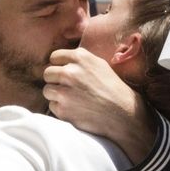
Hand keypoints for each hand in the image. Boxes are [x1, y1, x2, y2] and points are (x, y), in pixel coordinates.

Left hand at [43, 48, 154, 162]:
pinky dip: (60, 108)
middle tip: (67, 88)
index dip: (58, 65)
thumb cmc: (112, 89)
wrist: (122, 113)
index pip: (54, 57)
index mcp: (80, 58)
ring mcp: (64, 91)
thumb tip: (62, 61)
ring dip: (55, 95)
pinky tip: (75, 109)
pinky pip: (52, 106)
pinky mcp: (62, 108)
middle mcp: (69, 72)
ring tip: (72, 99)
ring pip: (47, 90)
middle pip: (47, 73)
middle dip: (54, 80)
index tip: (64, 73)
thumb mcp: (99, 65)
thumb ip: (80, 61)